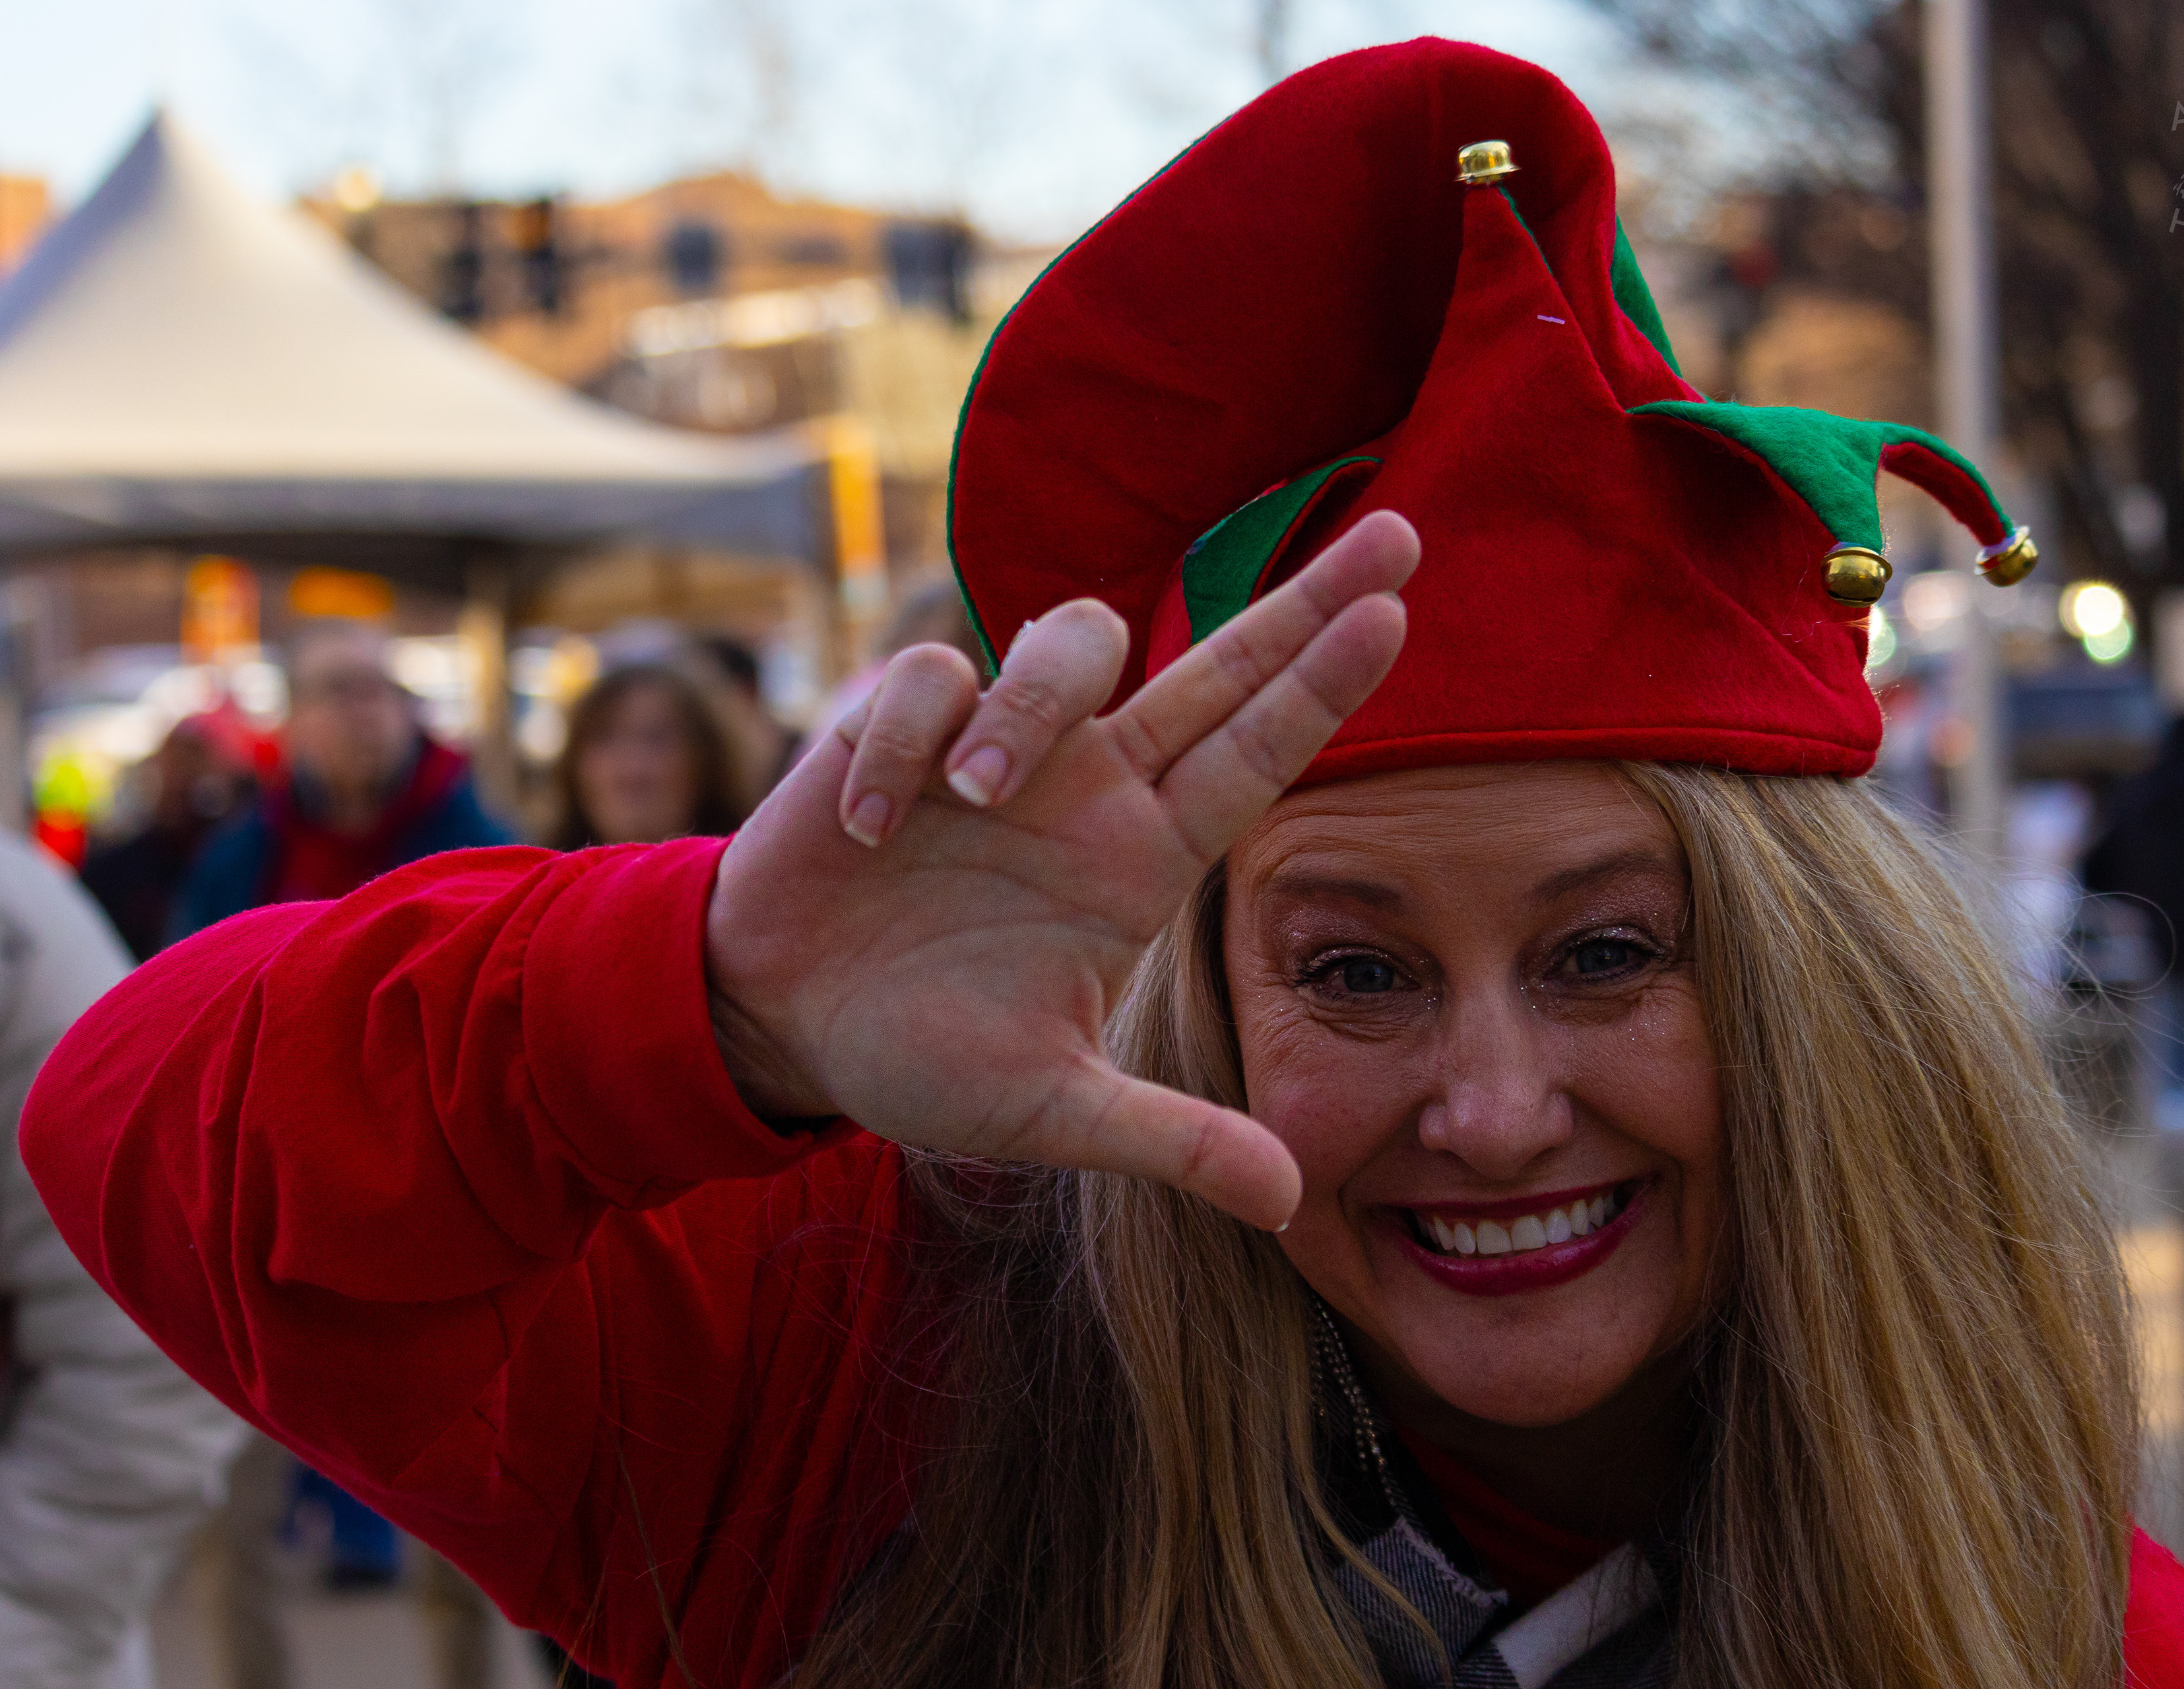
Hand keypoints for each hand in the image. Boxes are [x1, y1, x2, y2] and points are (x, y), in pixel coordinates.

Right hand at [705, 511, 1417, 1229]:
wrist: (782, 1021)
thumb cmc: (923, 1058)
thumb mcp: (1052, 1111)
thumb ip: (1167, 1140)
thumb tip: (1288, 1200)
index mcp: (1139, 862)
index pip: (1256, 757)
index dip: (1324, 686)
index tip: (1400, 610)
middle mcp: (1090, 788)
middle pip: (1215, 663)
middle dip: (1302, 598)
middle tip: (1399, 528)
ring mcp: (1002, 750)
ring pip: (1073, 642)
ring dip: (1029, 708)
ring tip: (973, 799)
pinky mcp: (904, 725)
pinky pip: (933, 678)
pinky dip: (906, 744)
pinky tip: (872, 827)